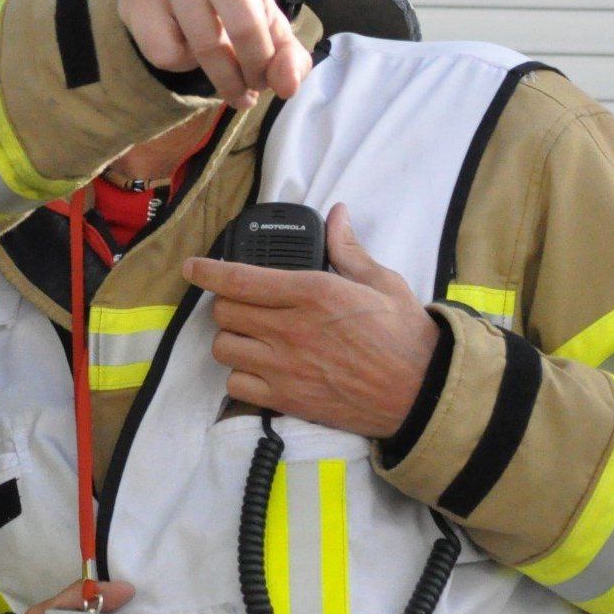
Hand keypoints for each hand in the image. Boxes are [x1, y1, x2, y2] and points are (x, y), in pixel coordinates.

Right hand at [117, 0, 309, 109]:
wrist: (170, 1)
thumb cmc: (231, 8)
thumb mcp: (266, 27)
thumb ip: (288, 55)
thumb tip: (287, 85)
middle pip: (242, 20)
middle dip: (257, 65)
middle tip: (258, 86)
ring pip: (206, 46)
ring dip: (226, 81)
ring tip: (231, 83)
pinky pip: (170, 54)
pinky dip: (183, 68)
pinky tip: (184, 50)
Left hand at [183, 204, 439, 438]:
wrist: (421, 393)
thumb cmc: (405, 336)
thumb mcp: (381, 283)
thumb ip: (349, 249)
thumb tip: (337, 215)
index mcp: (311, 293)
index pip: (239, 278)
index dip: (207, 271)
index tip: (192, 267)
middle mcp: (290, 328)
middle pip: (225, 312)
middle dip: (227, 305)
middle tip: (242, 305)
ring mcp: (285, 366)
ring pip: (225, 348)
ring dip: (232, 340)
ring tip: (250, 338)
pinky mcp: (287, 398)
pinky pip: (237, 385)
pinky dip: (240, 377)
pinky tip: (258, 370)